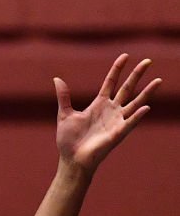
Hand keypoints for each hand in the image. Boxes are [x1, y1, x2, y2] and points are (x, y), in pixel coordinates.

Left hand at [55, 54, 161, 174]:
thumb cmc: (69, 140)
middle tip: (148, 60)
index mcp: (99, 104)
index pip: (111, 82)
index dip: (117, 69)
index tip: (125, 56)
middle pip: (127, 88)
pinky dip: (137, 116)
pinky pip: (130, 123)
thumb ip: (64, 97)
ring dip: (147, 92)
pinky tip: (146, 107)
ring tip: (159, 80)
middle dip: (137, 74)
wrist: (71, 159)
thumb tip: (57, 78)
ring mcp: (116, 121)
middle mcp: (111, 110)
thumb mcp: (65, 114)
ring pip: (135, 103)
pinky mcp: (118, 134)